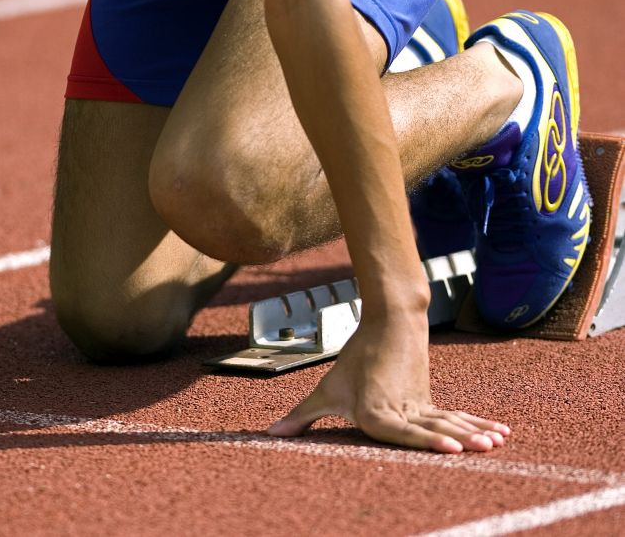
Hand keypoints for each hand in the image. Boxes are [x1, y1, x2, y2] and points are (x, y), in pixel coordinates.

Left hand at [267, 312, 509, 452]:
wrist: (388, 322)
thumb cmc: (353, 362)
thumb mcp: (325, 391)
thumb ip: (301, 417)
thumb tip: (270, 435)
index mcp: (376, 412)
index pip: (402, 432)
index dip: (428, 441)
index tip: (452, 448)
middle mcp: (401, 410)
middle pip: (433, 428)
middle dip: (461, 439)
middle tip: (484, 448)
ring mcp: (419, 404)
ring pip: (449, 421)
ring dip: (474, 432)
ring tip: (497, 442)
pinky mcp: (429, 400)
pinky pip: (455, 415)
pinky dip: (477, 423)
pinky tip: (501, 433)